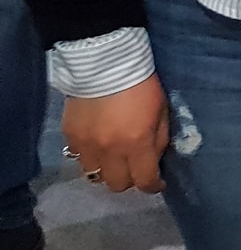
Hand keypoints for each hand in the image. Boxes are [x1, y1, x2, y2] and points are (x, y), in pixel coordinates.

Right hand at [62, 76, 170, 193]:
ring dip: (107, 170)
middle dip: (129, 179)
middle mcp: (111, 151)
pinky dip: (90, 156)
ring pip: (95, 176)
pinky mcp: (70, 138)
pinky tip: (97, 144)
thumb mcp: (162, 111)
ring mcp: (87, 146)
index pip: (144, 180)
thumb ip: (159, 140)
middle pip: (117, 185)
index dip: (153, 186)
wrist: (107, 64)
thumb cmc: (143, 85)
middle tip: (134, 167)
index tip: (157, 182)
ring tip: (114, 158)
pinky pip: (79, 159)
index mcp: (137, 144)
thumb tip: (155, 161)